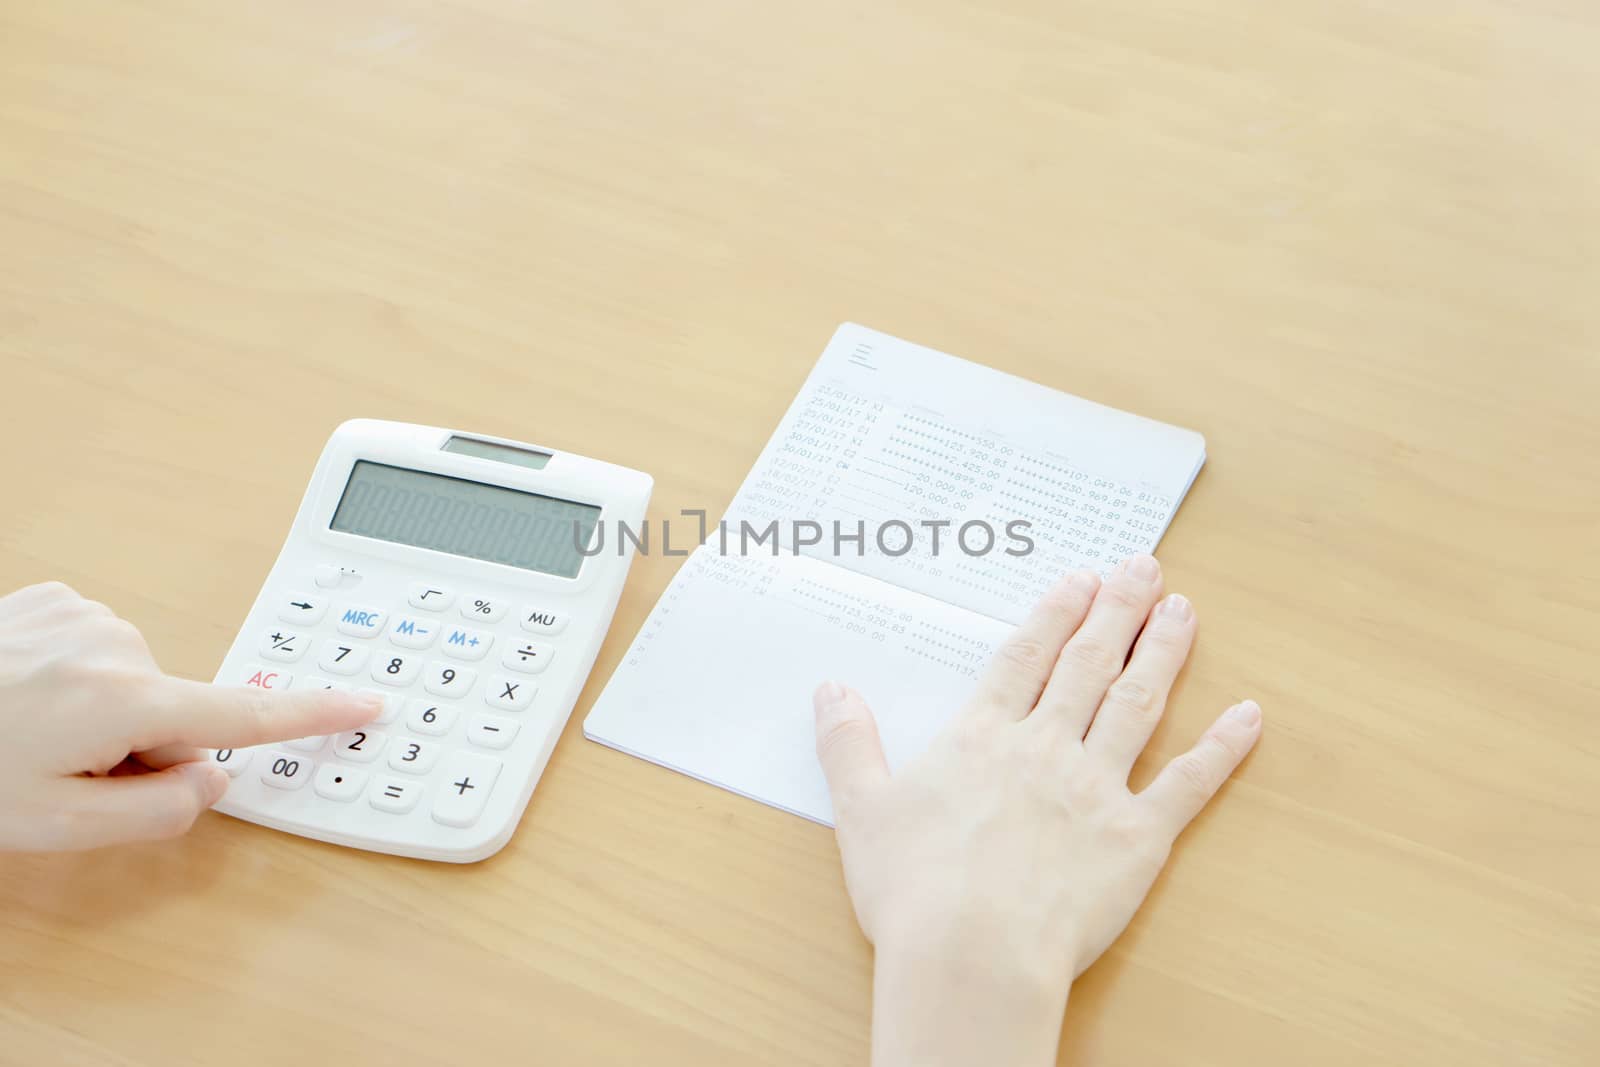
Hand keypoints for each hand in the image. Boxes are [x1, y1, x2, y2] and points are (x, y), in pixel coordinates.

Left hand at [0, 581, 382, 851]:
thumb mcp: (58, 828)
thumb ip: (158, 812)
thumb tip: (214, 776)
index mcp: (126, 701)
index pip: (244, 715)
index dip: (313, 714)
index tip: (368, 702)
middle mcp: (117, 644)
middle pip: (177, 711)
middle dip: (143, 748)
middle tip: (69, 773)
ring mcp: (86, 614)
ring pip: (136, 682)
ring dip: (105, 714)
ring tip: (33, 733)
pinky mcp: (56, 597)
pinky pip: (101, 649)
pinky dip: (78, 678)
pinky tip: (27, 694)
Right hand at [813, 555, 1261, 1066]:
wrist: (972, 956)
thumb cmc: (914, 892)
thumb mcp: (861, 810)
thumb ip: (848, 744)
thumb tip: (830, 691)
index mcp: (982, 739)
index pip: (1023, 658)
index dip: (1053, 614)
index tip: (1080, 580)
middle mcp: (1045, 748)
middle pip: (1087, 665)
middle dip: (1116, 611)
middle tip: (1144, 568)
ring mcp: (1095, 788)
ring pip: (1137, 704)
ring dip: (1162, 653)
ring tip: (1182, 612)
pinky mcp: (1136, 837)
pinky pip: (1187, 784)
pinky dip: (1221, 749)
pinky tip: (1246, 716)